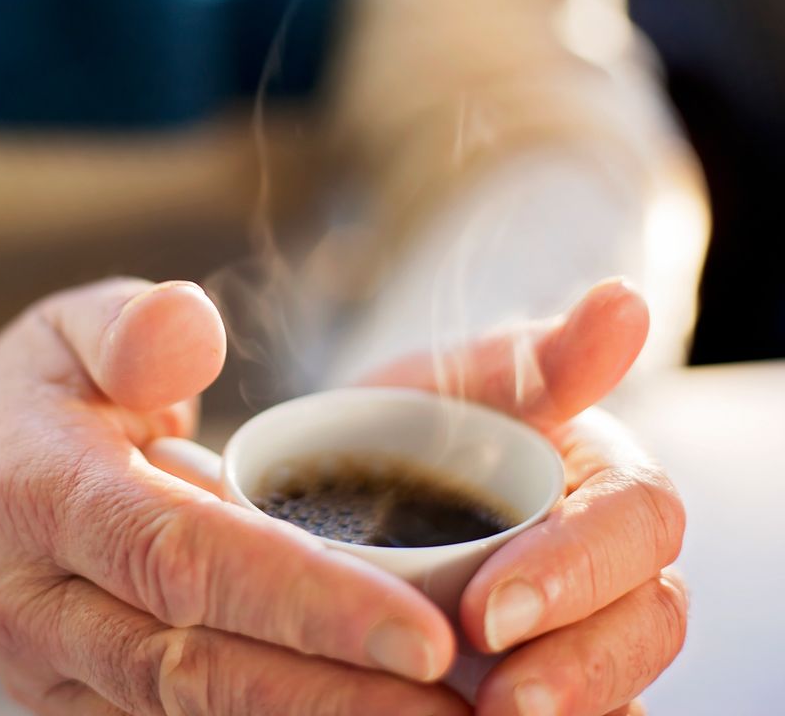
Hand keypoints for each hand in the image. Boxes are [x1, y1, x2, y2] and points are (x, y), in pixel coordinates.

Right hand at [0, 277, 469, 714]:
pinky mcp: (73, 706)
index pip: (180, 556)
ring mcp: (46, 671)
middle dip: (332, 700)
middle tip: (458, 715)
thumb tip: (191, 328)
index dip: (303, 601)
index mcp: (36, 492)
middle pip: (191, 667)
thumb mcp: (76, 326)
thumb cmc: (45, 393)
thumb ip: (134, 327)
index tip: (424, 637)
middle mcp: (29, 603)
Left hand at [362, 279, 686, 715]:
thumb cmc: (400, 428)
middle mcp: (608, 557)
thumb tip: (625, 302)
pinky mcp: (541, 670)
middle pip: (649, 617)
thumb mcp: (442, 388)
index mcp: (602, 476)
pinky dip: (553, 714)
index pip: (639, 520)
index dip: (579, 569)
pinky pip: (572, 702)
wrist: (327, 490)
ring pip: (620, 677)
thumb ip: (525, 362)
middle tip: (501, 705)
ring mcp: (583, 622)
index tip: (491, 612)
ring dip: (570, 705)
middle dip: (582, 666)